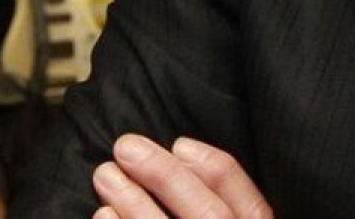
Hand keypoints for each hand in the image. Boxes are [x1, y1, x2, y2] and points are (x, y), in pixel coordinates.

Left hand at [92, 134, 271, 218]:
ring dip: (133, 204)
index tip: (179, 143)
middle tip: (126, 147)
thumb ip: (231, 203)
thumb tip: (186, 156)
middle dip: (166, 177)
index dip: (214, 169)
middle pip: (208, 216)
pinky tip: (101, 214)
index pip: (252, 205)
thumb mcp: (240, 217)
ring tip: (106, 175)